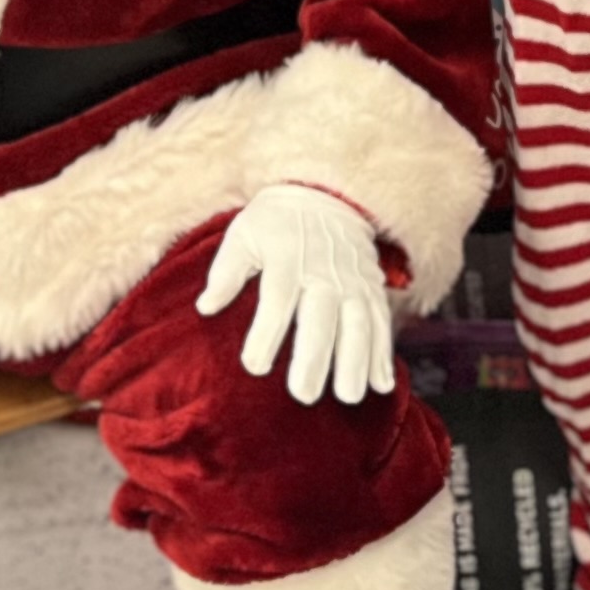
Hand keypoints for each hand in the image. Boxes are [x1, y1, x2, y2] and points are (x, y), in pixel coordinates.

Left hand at [196, 183, 394, 406]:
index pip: (277, 298)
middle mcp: (323, 272)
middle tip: (304, 395)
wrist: (326, 192)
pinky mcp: (372, 288)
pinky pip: (381, 321)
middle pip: (321, 317)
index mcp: (287, 259)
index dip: (266, 333)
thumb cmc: (276, 222)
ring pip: (358, 323)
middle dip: (314, 356)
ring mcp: (352, 281)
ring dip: (357, 360)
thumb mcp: (243, 234)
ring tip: (349, 396)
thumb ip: (226, 272)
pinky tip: (382, 385)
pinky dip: (383, 353)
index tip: (254, 366)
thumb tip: (205, 307)